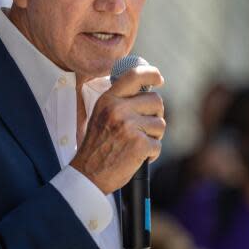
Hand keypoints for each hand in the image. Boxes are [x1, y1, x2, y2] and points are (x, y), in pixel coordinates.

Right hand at [70, 65, 164, 193]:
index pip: (134, 76)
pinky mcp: (139, 145)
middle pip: (156, 101)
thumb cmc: (97, 145)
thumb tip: (146, 92)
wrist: (88, 174)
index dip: (151, 74)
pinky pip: (158, 145)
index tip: (158, 78)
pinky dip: (152, 153)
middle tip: (145, 126)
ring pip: (160, 124)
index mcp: (109, 100)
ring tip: (137, 143)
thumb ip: (119, 102)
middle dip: (155, 114)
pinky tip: (138, 157)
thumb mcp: (101, 115)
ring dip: (154, 136)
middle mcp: (119, 110)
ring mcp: (130, 127)